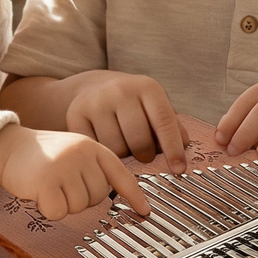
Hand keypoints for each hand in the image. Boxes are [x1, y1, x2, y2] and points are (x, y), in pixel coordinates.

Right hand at [0, 126, 149, 220]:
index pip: (121, 174)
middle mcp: (81, 153)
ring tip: (50, 184)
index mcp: (92, 146)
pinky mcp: (47, 180)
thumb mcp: (74, 151)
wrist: (7, 147)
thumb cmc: (42, 155)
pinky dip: (48, 209)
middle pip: (97, 196)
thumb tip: (116, 193)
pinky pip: (59, 212)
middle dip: (80, 198)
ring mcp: (64, 166)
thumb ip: (93, 167)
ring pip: (79, 206)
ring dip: (63, 203)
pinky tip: (40, 193)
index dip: (134, 195)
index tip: (145, 211)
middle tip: (61, 184)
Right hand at [65, 73, 187, 168]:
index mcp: (147, 87)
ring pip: (116, 150)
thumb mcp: (155, 107)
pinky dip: (102, 154)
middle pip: (139, 141)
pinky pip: (94, 149)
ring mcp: (96, 101)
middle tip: (142, 153)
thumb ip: (172, 128)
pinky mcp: (75, 114)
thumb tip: (182, 152)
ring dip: (123, 156)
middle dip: (145, 155)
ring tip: (122, 144)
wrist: (94, 88)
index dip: (173, 149)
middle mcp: (120, 90)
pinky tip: (104, 145)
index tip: (178, 169)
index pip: (164, 122)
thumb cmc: (133, 104)